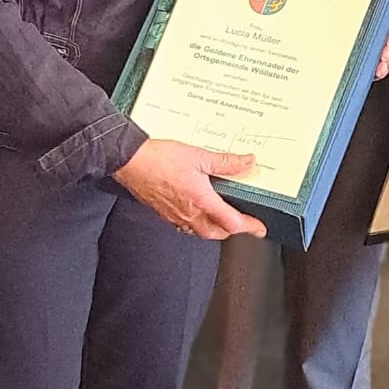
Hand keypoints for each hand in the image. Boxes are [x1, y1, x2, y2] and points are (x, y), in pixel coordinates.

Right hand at [115, 139, 267, 239]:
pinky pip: (184, 227)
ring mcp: (175, 216)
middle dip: (232, 230)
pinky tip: (196, 213)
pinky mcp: (163, 213)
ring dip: (215, 229)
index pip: (232, 223)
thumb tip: (248, 163)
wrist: (129, 161)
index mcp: (201, 201)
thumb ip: (225, 162)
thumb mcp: (198, 155)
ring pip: (200, 232)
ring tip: (222, 219)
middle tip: (243, 223)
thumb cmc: (159, 159)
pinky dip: (196, 224)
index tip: (259, 228)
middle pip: (217, 233)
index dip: (249, 227)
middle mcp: (189, 214)